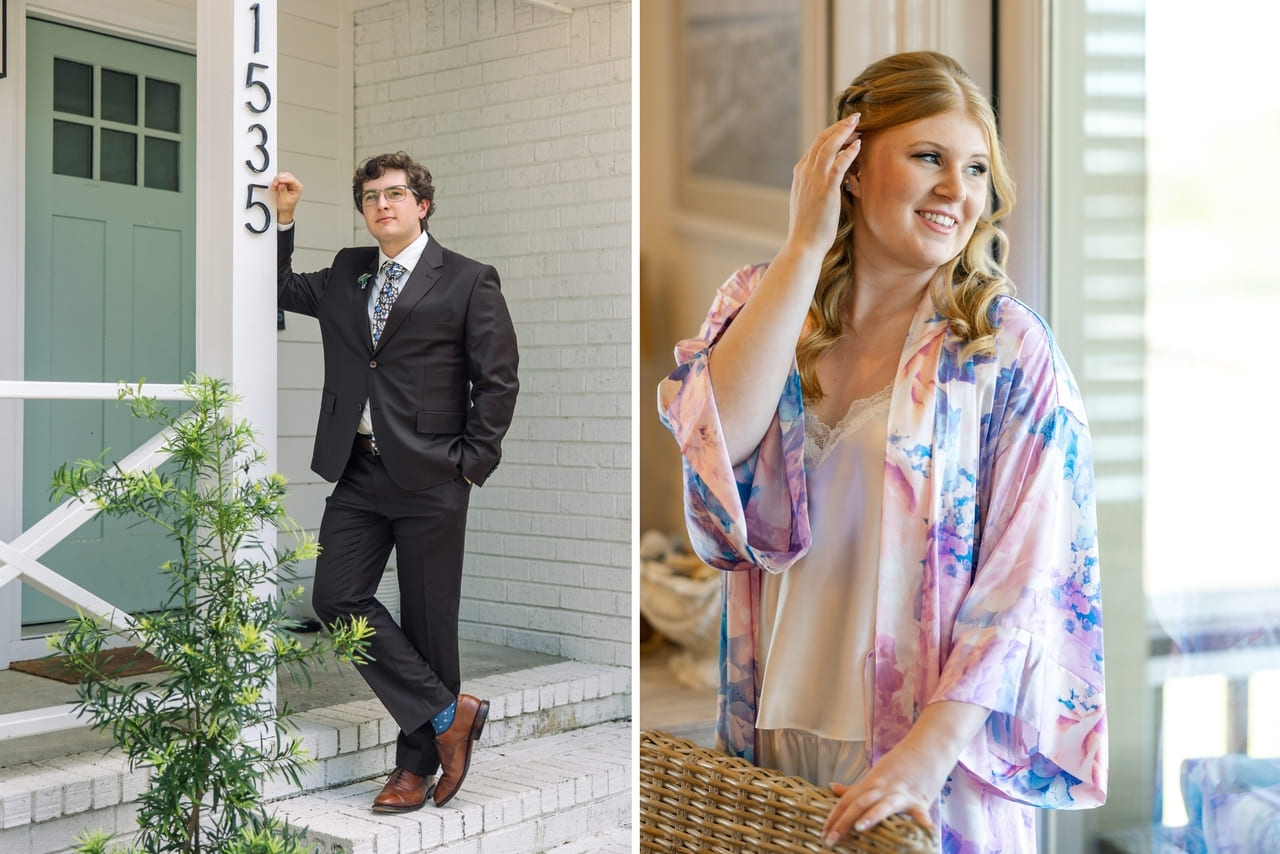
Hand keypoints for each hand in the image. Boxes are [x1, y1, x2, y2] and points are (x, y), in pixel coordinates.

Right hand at [270, 172, 303, 223]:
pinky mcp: (284, 184)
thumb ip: (283, 191)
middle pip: (286, 176)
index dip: (284, 179)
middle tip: (275, 185)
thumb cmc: (287, 206)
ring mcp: (289, 183)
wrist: (284, 210)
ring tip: (275, 188)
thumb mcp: (285, 199)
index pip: (292, 180)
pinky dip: (275, 182)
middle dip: (279, 179)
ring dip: (276, 181)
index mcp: (298, 187)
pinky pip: (278, 179)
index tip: (279, 181)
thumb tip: (281, 184)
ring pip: (282, 176)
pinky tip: (275, 187)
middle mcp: (294, 184)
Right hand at [785, 113, 861, 256]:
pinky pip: (838, 164)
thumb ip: (817, 185)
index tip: (845, 128)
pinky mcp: (826, 188)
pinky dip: (848, 152)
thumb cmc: (809, 227)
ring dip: (843, 132)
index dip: (831, 134)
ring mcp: (814, 179)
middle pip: (821, 140)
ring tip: (857, 123)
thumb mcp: (809, 200)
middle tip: (854, 117)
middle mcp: (804, 172)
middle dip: (838, 127)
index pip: (815, 146)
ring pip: (828, 146)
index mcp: (800, 174)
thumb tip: (832, 179)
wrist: (804, 243)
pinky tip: (859, 145)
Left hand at [821, 738, 942, 846]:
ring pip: (884, 805)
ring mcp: (902, 793)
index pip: (847, 801)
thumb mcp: (877, 773)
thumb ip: (857, 787)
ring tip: (859, 828)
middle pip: (859, 803)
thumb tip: (833, 788)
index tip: (823, 833)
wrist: (929, 745)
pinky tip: (922, 837)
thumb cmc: (902, 762)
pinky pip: (920, 814)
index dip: (834, 817)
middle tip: (829, 840)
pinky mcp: (921, 799)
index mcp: (871, 782)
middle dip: (843, 822)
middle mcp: (883, 787)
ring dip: (872, 816)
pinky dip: (922, 825)